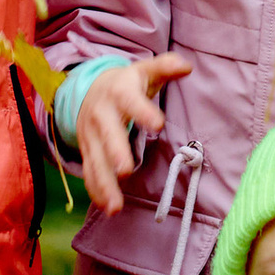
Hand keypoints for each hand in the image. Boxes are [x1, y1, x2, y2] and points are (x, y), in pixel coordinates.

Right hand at [73, 54, 189, 214]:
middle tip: (125, 170)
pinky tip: (108, 208)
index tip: (158, 124)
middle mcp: (102, 114)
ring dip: (104, 183)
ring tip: (116, 206)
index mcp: (120, 92)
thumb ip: (165, 67)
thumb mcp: (144, 71)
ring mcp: (91, 135)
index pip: (131, 101)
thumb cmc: (126, 84)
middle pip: (108, 134)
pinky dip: (96, 190)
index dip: (143, 111)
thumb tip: (187, 66)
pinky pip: (89, 172)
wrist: (88, 89)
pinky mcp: (87, 150)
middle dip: (115, 152)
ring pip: (95, 160)